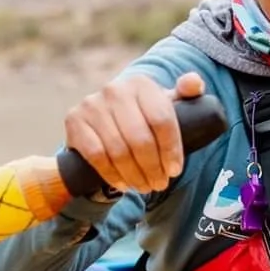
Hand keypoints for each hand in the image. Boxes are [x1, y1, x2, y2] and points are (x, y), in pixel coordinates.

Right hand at [63, 72, 206, 192]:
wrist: (104, 117)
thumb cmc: (144, 114)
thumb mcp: (165, 103)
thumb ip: (187, 92)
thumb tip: (194, 83)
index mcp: (142, 84)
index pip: (162, 120)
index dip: (171, 149)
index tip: (175, 170)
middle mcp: (115, 89)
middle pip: (140, 139)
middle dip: (153, 168)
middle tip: (159, 184)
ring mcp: (93, 104)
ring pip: (119, 150)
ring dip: (134, 175)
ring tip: (144, 187)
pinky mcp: (75, 120)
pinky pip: (96, 155)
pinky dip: (111, 174)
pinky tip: (123, 184)